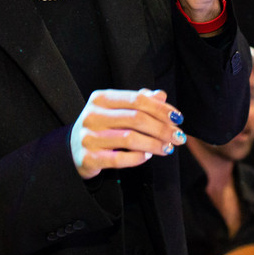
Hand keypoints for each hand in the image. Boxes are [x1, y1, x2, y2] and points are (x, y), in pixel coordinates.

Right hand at [70, 88, 185, 178]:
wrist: (74, 149)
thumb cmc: (102, 125)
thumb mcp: (118, 109)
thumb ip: (139, 101)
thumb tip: (161, 95)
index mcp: (101, 98)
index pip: (137, 99)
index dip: (160, 108)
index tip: (178, 117)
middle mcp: (92, 115)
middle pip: (136, 119)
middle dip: (162, 128)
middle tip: (178, 136)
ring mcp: (89, 137)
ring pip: (130, 139)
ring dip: (154, 144)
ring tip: (167, 148)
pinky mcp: (89, 158)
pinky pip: (120, 159)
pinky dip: (138, 158)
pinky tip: (148, 156)